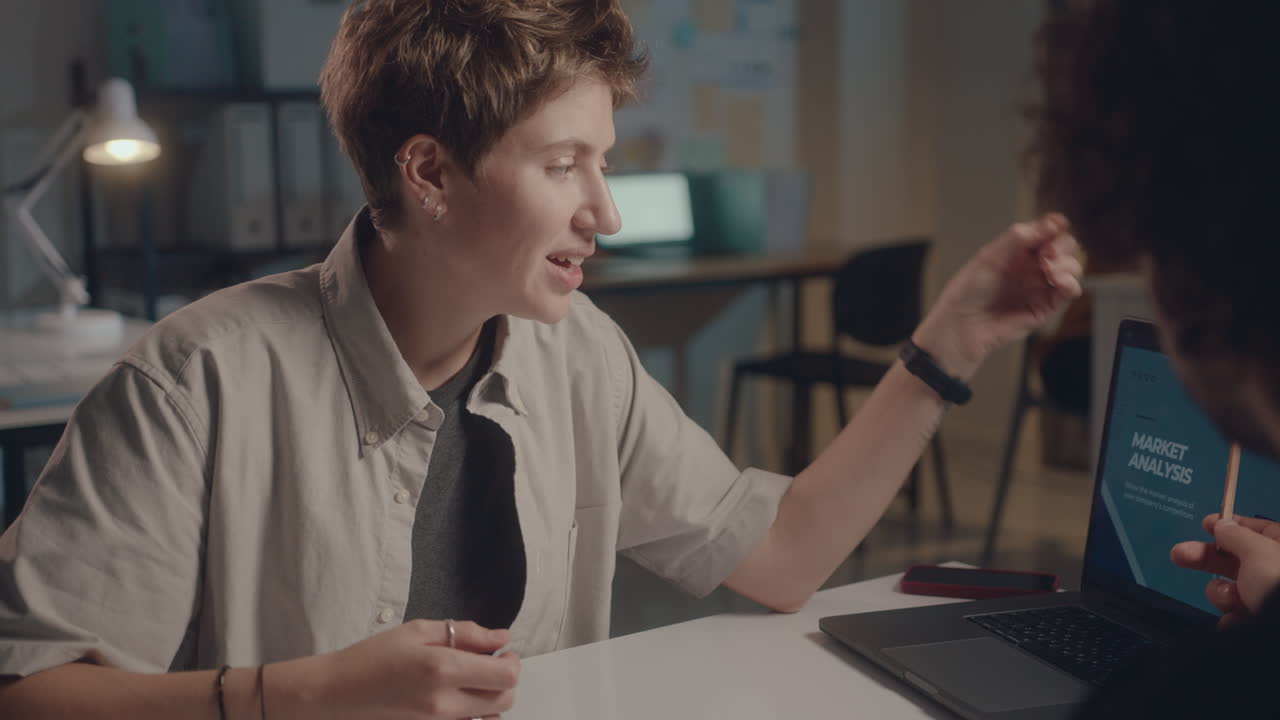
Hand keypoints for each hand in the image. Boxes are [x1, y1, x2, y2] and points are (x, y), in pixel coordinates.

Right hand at [297, 619, 518, 718]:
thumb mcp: (418, 630)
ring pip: (492, 715)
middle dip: (506, 678)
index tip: (499, 650)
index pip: (505, 676)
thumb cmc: (375, 655)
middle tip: (489, 661)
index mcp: (443, 669)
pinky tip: (462, 696)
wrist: (340, 691)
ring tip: (473, 678)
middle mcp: (446, 702)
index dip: (511, 661)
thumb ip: (465, 633)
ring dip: (493, 695)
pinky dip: (478, 713)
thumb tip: (501, 638)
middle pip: (505, 698)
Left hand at [912, 213, 1082, 378]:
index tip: (1056, 226)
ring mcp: (1040, 286)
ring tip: (1049, 269)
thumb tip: (1052, 222)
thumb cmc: (967, 291)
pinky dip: (1071, 283)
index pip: (1046, 232)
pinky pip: (1069, 291)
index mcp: (1017, 251)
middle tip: (1048, 253)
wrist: (963, 324)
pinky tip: (1059, 281)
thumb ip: (1020, 237)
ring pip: (1071, 268)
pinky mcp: (1046, 307)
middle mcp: (1031, 267)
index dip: (1055, 227)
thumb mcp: (990, 256)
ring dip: (1067, 264)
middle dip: (1062, 245)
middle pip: (1064, 247)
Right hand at [1171, 514, 1279, 626]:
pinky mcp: (1257, 623)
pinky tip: (1239, 620)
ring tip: (1230, 599)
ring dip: (1222, 593)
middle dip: (1206, 558)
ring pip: (1230, 590)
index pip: (1259, 530)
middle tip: (1178, 555)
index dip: (1232, 525)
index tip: (1205, 524)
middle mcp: (1275, 575)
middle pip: (1236, 560)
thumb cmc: (1277, 584)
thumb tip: (1222, 524)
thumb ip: (1235, 535)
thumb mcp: (1257, 551)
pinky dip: (1232, 616)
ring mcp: (1266, 601)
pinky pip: (1234, 614)